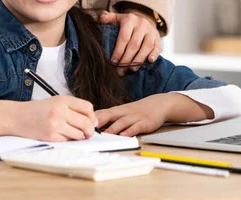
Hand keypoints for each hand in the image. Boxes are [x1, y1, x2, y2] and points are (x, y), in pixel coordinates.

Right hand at [12, 96, 98, 141]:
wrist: (17, 117)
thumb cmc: (38, 110)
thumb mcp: (56, 102)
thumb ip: (74, 108)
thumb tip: (93, 122)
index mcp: (62, 100)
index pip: (87, 107)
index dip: (92, 116)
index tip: (91, 121)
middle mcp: (60, 111)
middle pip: (86, 122)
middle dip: (90, 130)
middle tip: (88, 133)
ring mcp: (55, 124)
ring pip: (79, 134)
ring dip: (79, 136)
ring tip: (71, 132)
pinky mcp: (51, 136)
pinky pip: (68, 141)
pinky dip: (68, 140)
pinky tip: (61, 135)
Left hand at [96, 94, 213, 136]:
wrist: (159, 104)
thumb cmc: (138, 110)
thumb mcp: (123, 111)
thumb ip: (110, 118)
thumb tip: (93, 125)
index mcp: (117, 110)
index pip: (102, 113)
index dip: (91, 118)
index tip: (81, 124)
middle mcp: (124, 112)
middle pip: (109, 115)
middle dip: (99, 122)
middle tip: (89, 130)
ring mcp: (135, 117)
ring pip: (121, 122)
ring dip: (112, 129)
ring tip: (104, 136)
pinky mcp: (145, 122)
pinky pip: (136, 127)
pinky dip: (130, 131)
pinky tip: (124, 136)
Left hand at [99, 9, 160, 75]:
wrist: (144, 20)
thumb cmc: (127, 23)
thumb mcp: (117, 18)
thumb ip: (107, 18)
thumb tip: (101, 19)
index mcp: (130, 19)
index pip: (124, 38)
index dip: (118, 51)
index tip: (113, 62)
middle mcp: (142, 24)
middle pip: (134, 45)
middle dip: (126, 59)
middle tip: (120, 70)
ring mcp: (152, 31)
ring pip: (146, 47)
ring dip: (138, 60)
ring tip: (131, 68)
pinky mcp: (158, 38)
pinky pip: (157, 47)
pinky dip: (154, 55)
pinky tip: (148, 61)